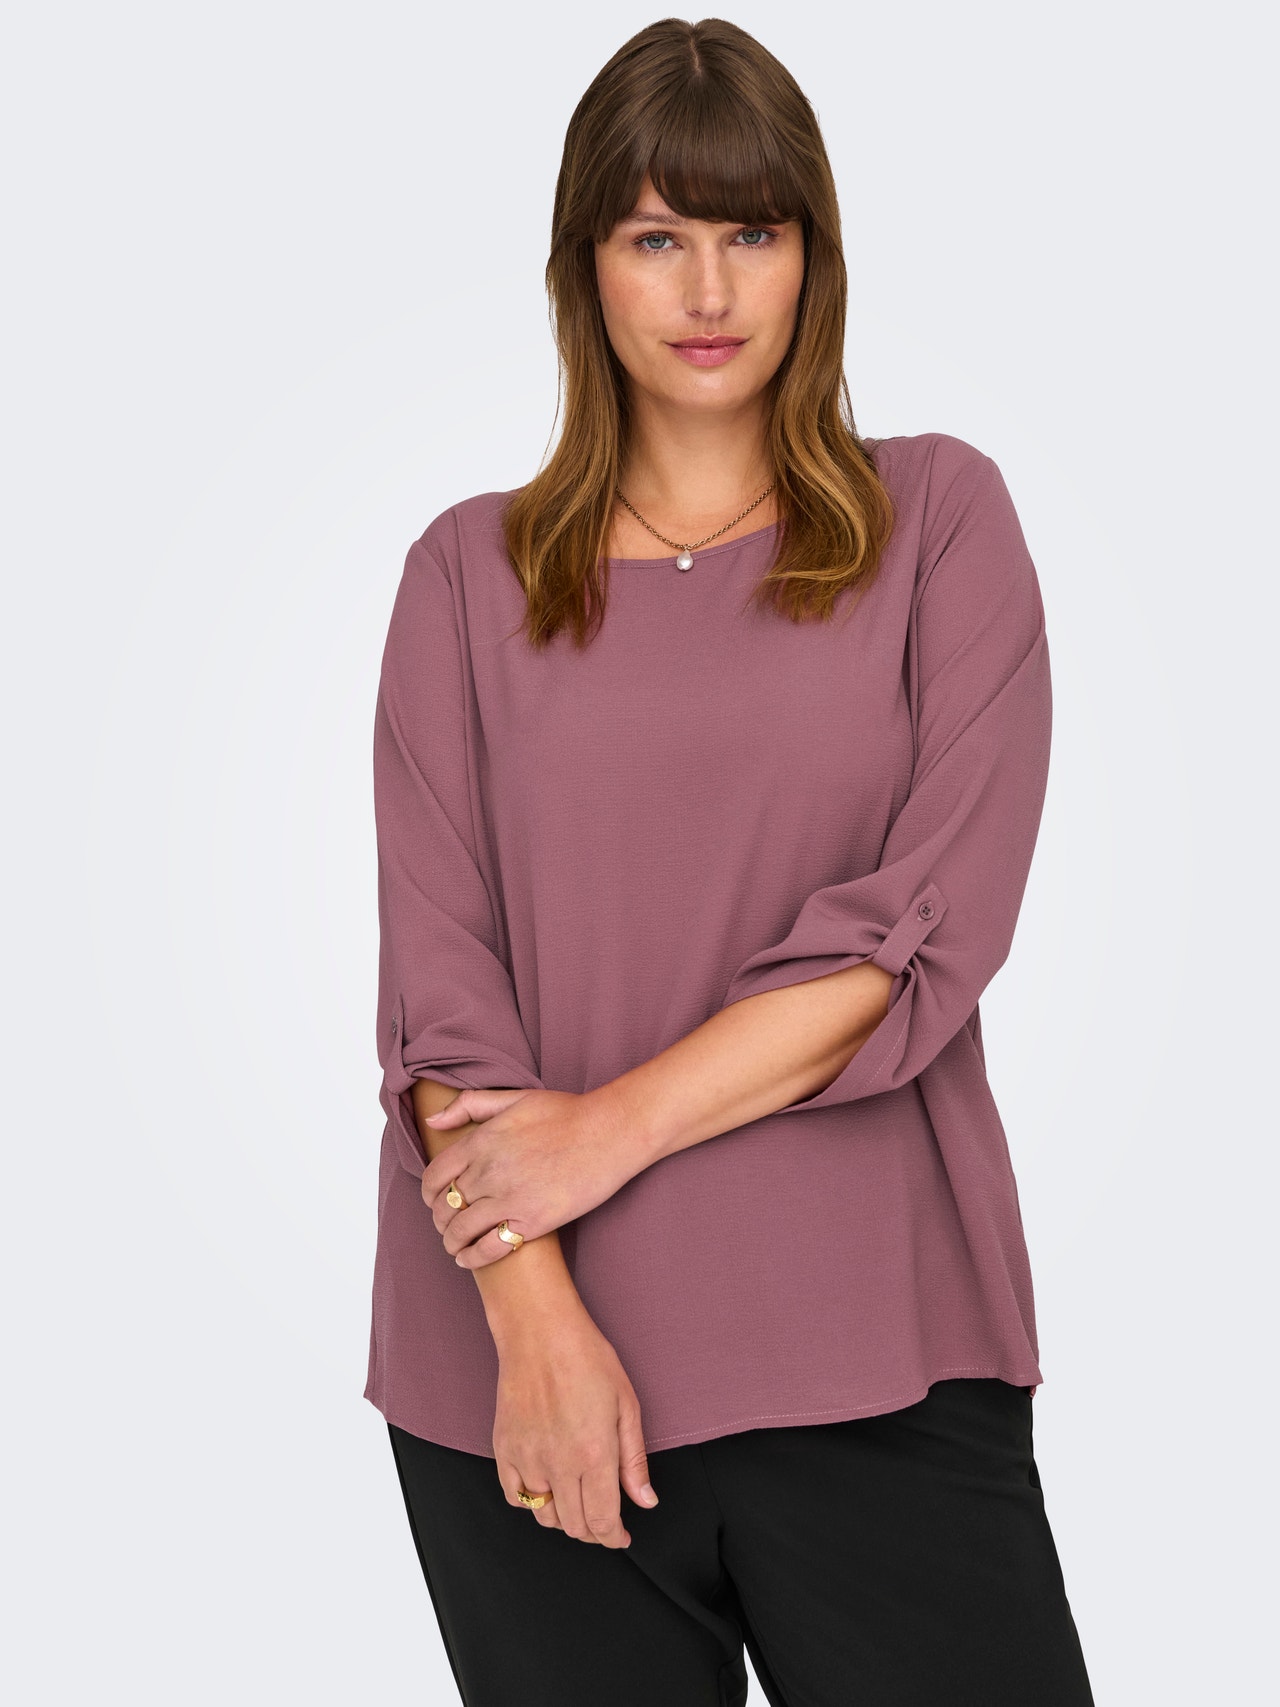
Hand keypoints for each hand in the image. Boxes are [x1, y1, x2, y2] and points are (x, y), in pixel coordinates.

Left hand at [419, 1086, 641, 1268]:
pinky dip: (472, 1258)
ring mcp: (508, 1199)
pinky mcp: (531, 1223)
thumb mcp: (515, 1098)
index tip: (433, 1199)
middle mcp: (488, 1171)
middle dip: (440, 1219)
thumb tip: (433, 1121)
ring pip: (460, 1231)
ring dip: (451, 1242)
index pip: (434, 1175)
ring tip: (455, 1246)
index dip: (429, 1192)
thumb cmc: (567, 1113)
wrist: (609, 1133)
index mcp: (481, 1141)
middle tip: (446, 1224)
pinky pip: (488, 1249)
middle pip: (445, 1206)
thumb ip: (470, 1105)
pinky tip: (469, 1259)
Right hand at [492, 1299, 658, 1546]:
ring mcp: (527, 1458)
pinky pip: (515, 1496)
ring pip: (544, 1516)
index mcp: (595, 1455)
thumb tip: (645, 1501)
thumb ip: (635, 1460)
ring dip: (564, 1519)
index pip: (603, 1521)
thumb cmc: (588, 1360)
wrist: (540, 1333)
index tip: (620, 1537)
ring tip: (577, 1504)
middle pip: (575, 1525)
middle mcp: (559, 1464)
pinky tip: (547, 1488)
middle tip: (604, 1522)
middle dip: (593, 1532)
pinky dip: (532, 1502)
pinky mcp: (504, 1449)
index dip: (614, 1538)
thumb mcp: (626, 1405)